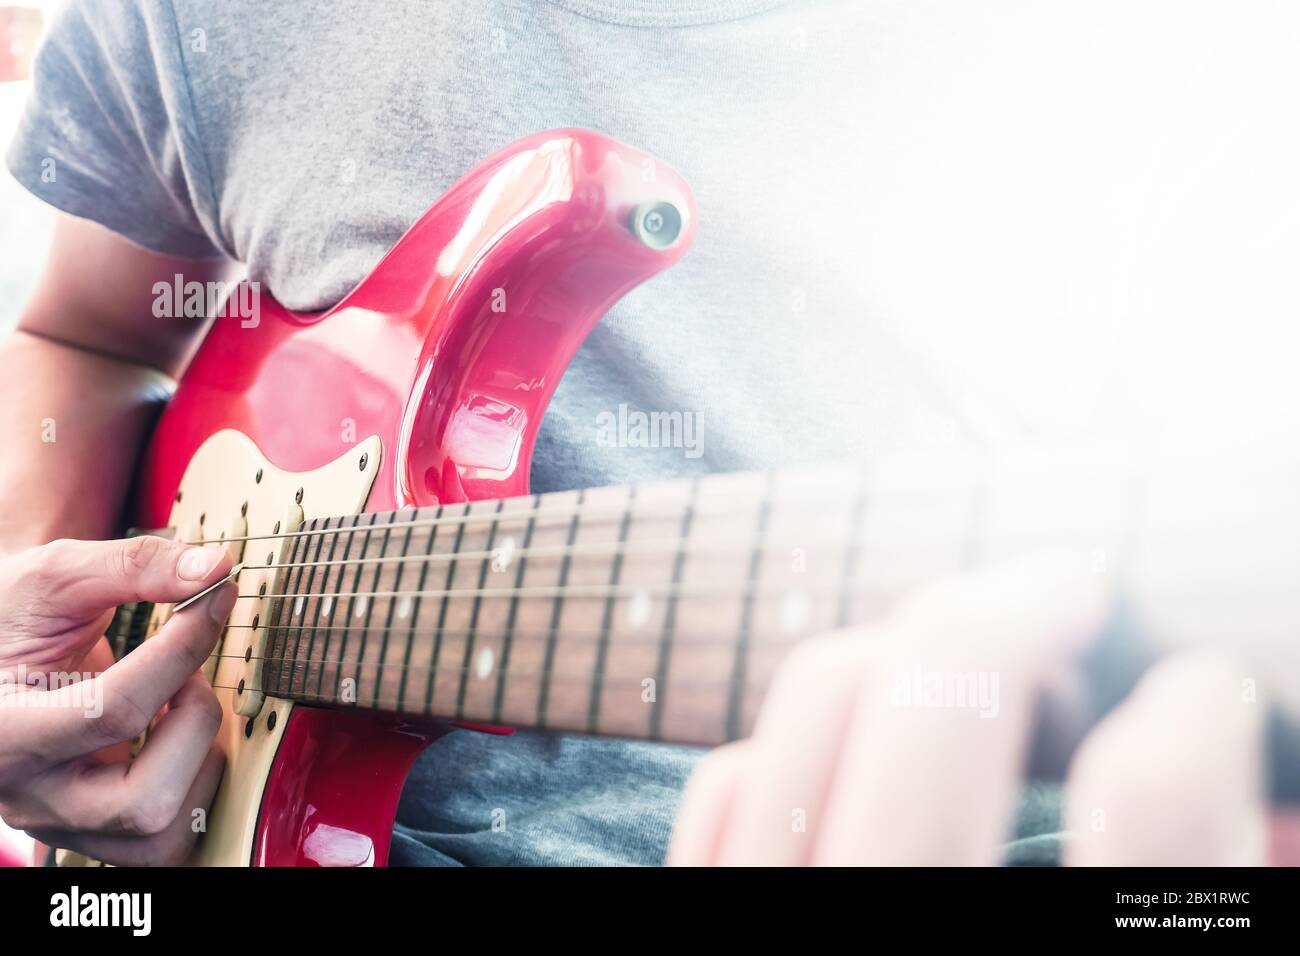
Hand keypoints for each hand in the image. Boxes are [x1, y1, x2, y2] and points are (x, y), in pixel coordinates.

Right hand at [0, 536, 234, 864]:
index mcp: (4, 731)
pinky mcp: (92, 827)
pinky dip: (194, 788)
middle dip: (192, 726)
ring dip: (200, 764)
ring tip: (180, 707)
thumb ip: (133, 567)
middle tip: (186, 677)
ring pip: (160, 836)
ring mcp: (61, 820)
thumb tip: (214, 568)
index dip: (183, 649)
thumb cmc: (13, 617)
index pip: (114, 710)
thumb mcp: (55, 577)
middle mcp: (29, 793)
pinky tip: (177, 738)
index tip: (213, 599)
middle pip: (141, 803)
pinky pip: (164, 839)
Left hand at [669, 557, 1285, 864]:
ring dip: (904, 646)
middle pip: (938, 706)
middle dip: (1015, 609)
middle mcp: (881, 937)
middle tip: (1067, 587)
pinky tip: (859, 737)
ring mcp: (767, 924)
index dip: (1198, 717)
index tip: (1201, 685)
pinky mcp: (692, 915)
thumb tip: (1290, 794)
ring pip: (815, 704)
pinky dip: (796, 735)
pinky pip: (726, 781)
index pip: (1150, 803)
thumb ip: (1218, 879)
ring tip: (964, 646)